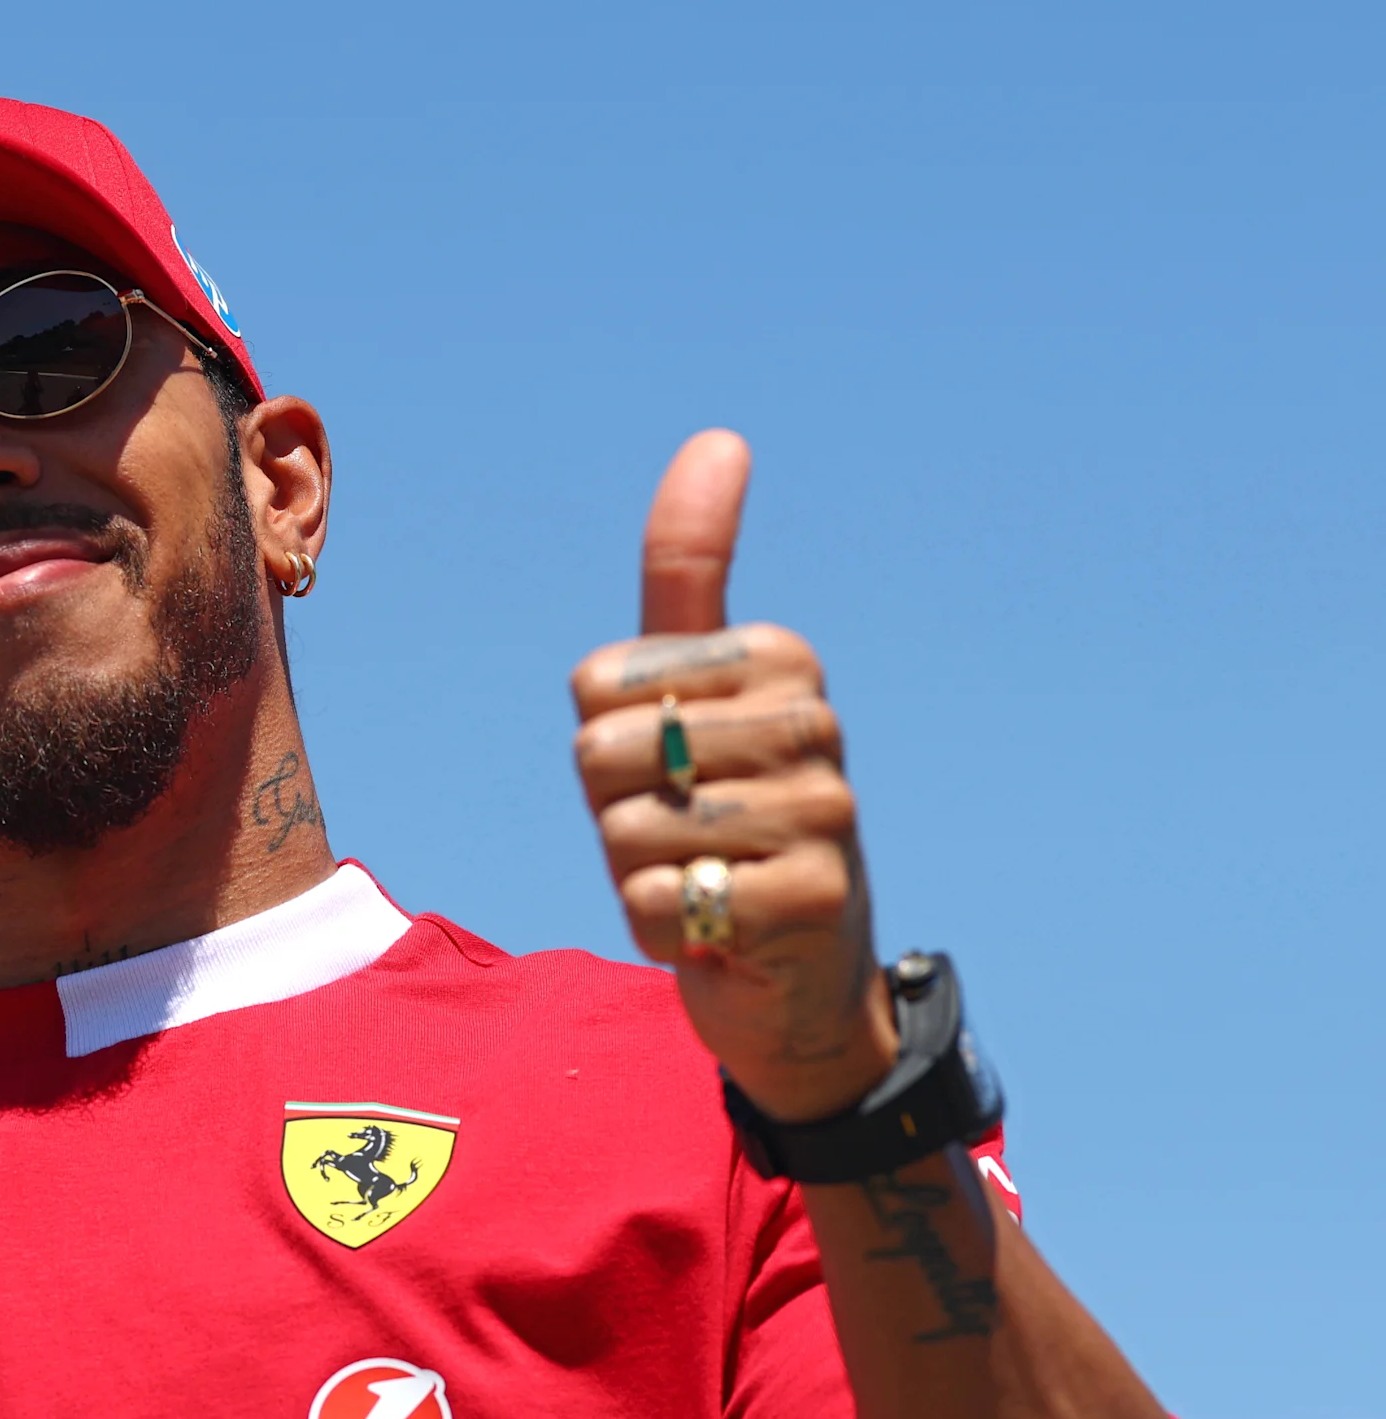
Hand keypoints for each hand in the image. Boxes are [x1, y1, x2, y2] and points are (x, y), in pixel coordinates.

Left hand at [569, 431, 895, 1121]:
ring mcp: (822, 812)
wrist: (794, 982)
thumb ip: (689, 574)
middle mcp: (812, 724)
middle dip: (614, 811)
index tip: (668, 771)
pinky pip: (656, 901)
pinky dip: (659, 929)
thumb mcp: (683, 697)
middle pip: (601, 753)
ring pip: (625, 830)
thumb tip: (720, 436)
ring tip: (699, 878)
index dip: (602, 743)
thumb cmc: (716, 821)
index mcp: (778, 659)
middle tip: (681, 836)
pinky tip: (714, 931)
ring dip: (635, 872)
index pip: (596, 684)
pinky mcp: (809, 899)